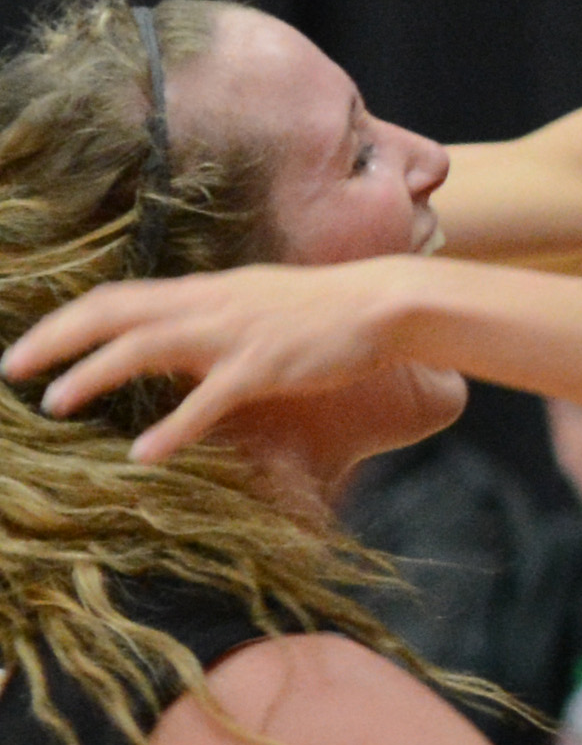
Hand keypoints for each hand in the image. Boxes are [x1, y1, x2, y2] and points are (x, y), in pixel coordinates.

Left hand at [5, 257, 420, 461]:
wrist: (382, 304)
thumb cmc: (324, 310)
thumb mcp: (254, 304)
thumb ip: (211, 321)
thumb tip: (175, 344)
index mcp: (202, 292)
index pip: (116, 298)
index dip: (67, 319)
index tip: (31, 347)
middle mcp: (206, 306)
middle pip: (112, 314)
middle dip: (56, 340)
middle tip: (14, 368)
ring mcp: (233, 335)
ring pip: (144, 348)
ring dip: (93, 375)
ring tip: (56, 403)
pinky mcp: (263, 367)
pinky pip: (208, 400)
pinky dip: (173, 427)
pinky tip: (145, 453)